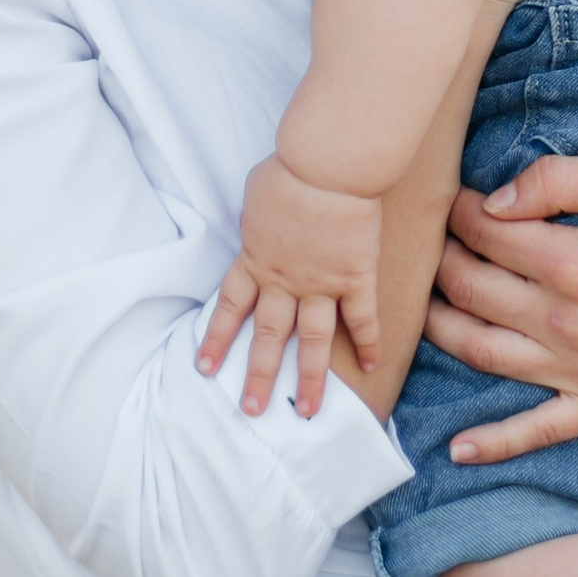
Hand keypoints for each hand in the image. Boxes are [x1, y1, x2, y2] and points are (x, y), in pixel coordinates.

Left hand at [199, 151, 384, 419]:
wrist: (327, 166)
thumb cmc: (289, 170)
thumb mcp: (255, 198)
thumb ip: (255, 223)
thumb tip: (256, 225)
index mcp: (255, 260)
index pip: (230, 308)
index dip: (217, 339)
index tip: (205, 368)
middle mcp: (284, 282)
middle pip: (268, 337)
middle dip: (258, 376)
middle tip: (252, 409)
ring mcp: (322, 284)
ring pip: (313, 341)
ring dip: (310, 378)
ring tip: (309, 411)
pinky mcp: (356, 277)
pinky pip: (363, 318)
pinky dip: (369, 343)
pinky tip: (372, 367)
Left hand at [422, 133, 577, 462]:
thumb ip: (558, 180)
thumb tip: (494, 201)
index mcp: (577, 264)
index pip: (486, 236)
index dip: (462, 212)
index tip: (460, 199)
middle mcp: (573, 326)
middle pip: (472, 292)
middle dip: (443, 260)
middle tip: (438, 242)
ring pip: (482, 354)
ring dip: (441, 327)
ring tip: (429, 301)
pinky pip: (537, 432)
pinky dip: (493, 444)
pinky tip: (455, 447)